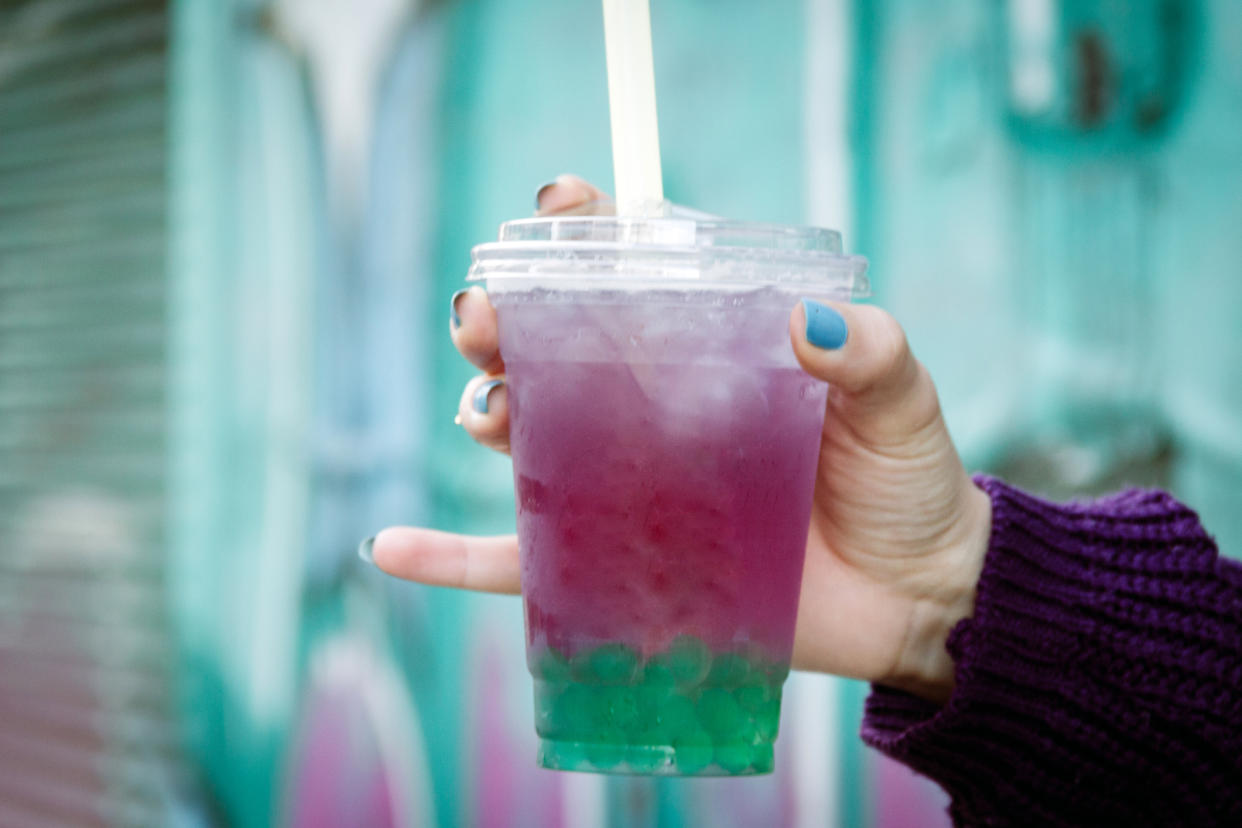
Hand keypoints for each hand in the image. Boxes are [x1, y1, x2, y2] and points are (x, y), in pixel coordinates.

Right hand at [369, 175, 990, 702]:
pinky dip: (447, 560)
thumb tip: (807, 320)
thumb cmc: (903, 484)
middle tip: (488, 317)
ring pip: (524, 440)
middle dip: (505, 322)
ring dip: (484, 411)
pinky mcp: (614, 569)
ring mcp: (624, 489)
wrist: (913, 597)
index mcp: (705, 352)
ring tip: (492, 411)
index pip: (629, 278)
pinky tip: (390, 547)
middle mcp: (650, 411)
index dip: (584, 235)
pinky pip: (516, 565)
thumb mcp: (899, 404)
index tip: (561, 206)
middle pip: (551, 351)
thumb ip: (870, 355)